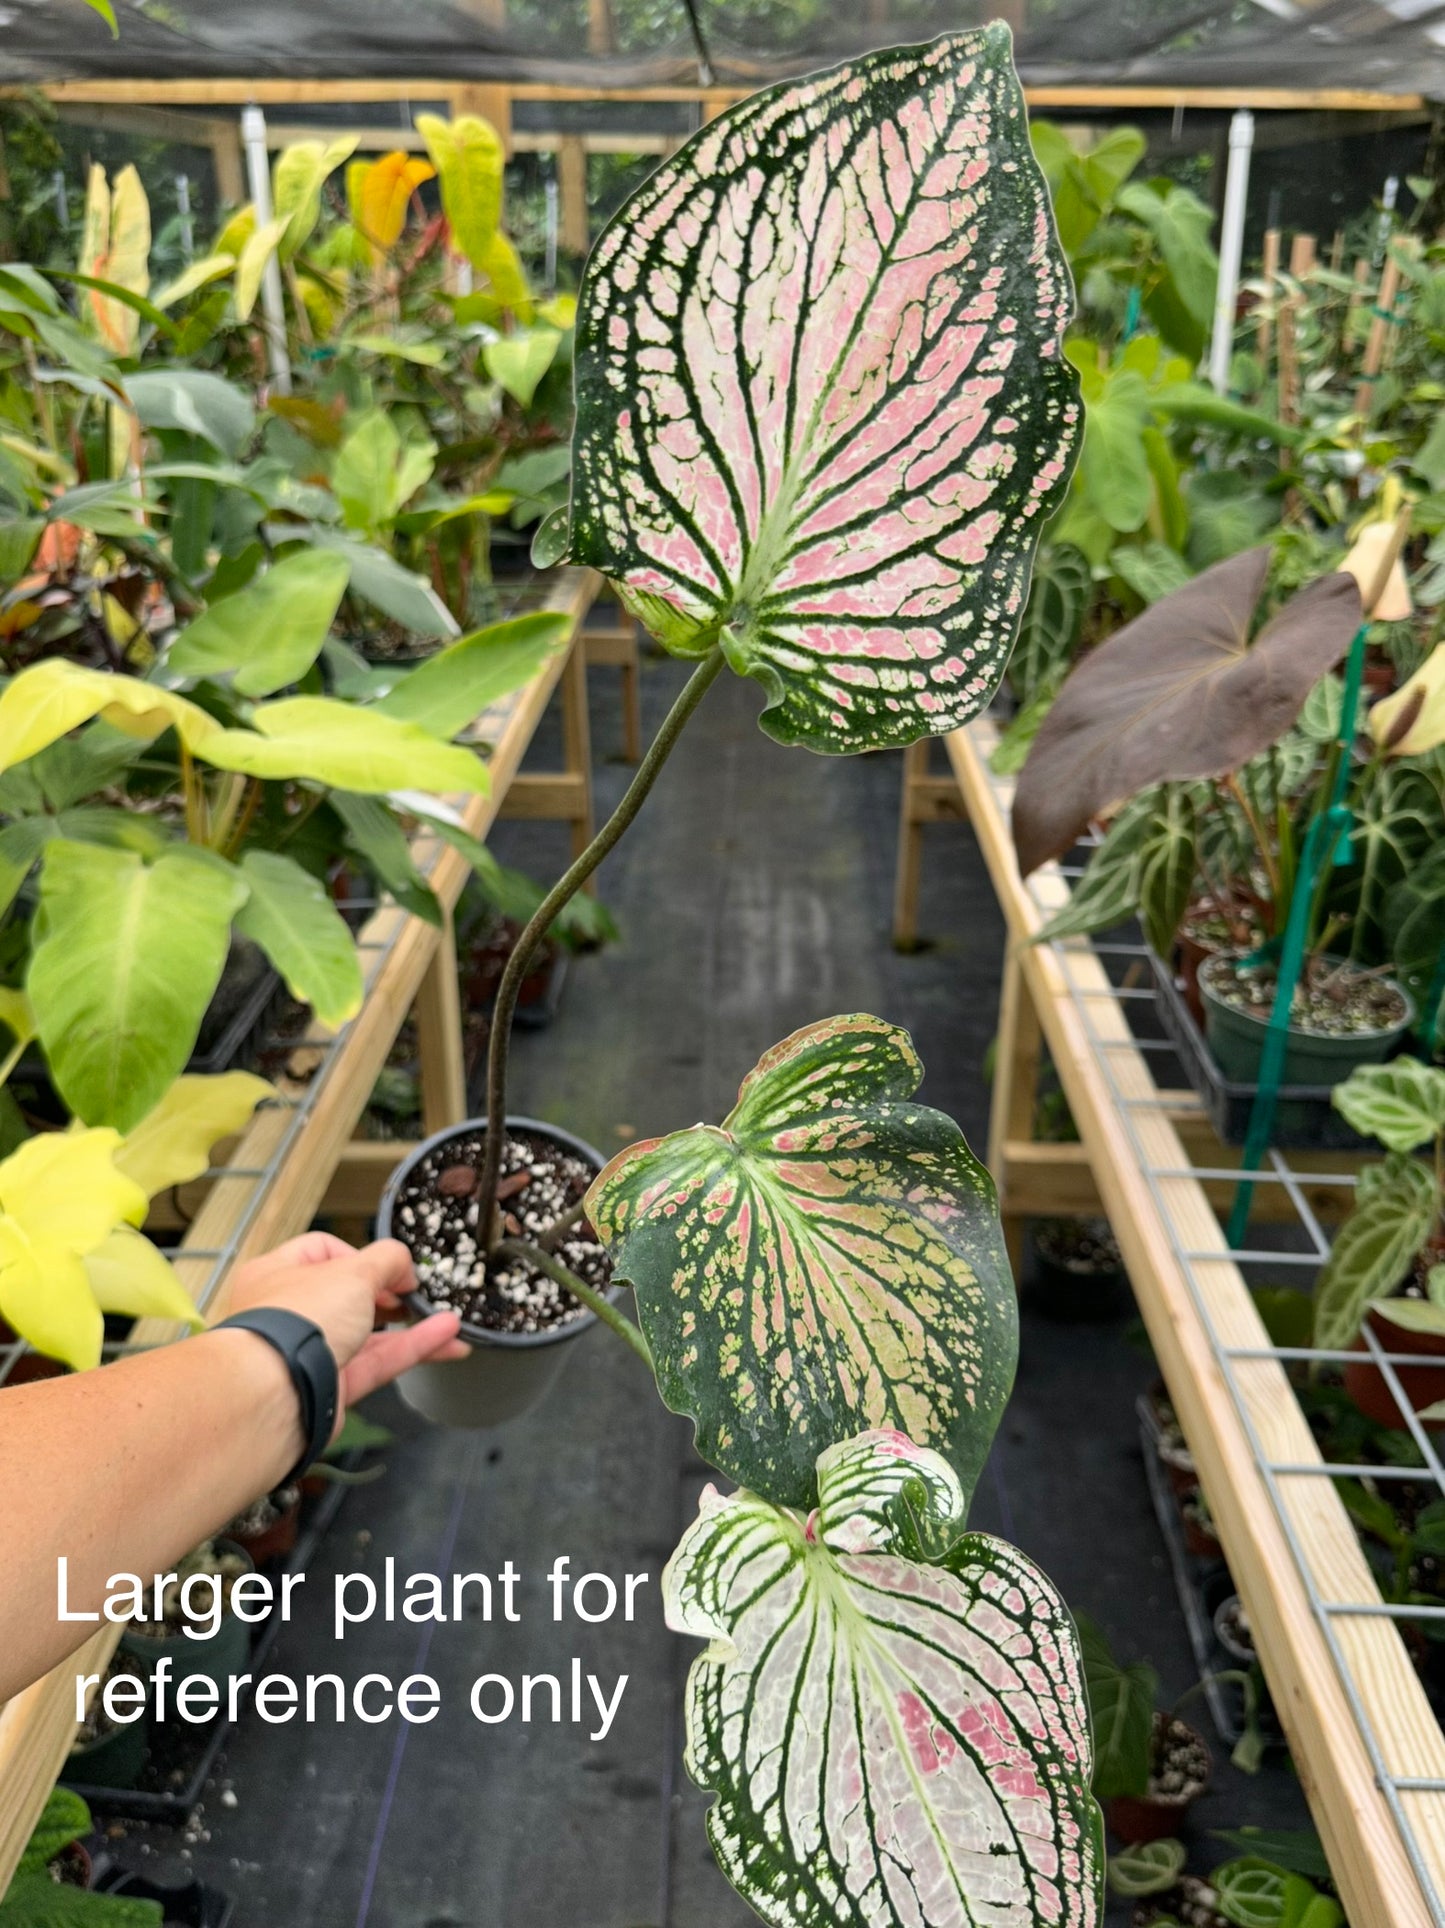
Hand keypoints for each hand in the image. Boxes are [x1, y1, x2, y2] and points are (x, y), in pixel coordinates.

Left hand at [226, 1232, 466, 1430]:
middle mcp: (291, 1313)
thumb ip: (388, 1259)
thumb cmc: (295, 1324)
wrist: (276, 1394)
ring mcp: (312, 1352)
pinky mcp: (332, 1386)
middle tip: (416, 1293)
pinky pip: (379, 1362)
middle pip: (350, 1295)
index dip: (362, 1255)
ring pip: (370, 1334)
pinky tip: (445, 1339)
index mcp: (278, 1273)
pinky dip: (412, 1349)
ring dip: (412, 1325)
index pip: (324, 1252)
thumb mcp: (354, 1272)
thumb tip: (404, 1265)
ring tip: (449, 1318)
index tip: (392, 1266)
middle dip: (390, 1294)